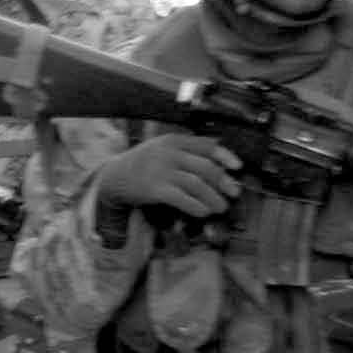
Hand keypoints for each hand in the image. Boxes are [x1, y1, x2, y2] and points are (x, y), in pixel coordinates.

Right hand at [96, 136, 241, 217]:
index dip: (225, 156)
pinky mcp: (155, 188)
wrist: (114, 176)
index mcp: (175, 140)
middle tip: (234, 192)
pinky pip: (181, 198)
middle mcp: (170, 153)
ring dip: (213, 197)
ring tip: (221, 207)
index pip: (207, 145)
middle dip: (223, 181)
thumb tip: (218, 145)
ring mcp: (162, 170)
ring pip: (196, 184)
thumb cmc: (144, 163)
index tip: (238, 166)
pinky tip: (203, 212)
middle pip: (205, 166)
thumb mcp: (164, 147)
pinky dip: (195, 206)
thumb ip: (187, 147)